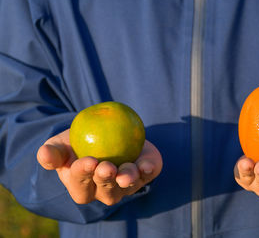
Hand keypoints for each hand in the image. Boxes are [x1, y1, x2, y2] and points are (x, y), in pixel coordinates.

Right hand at [37, 129, 162, 205]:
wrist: (105, 131)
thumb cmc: (77, 142)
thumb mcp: (61, 144)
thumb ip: (52, 152)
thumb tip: (44, 154)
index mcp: (82, 187)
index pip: (80, 185)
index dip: (83, 175)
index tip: (88, 161)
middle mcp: (105, 190)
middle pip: (106, 191)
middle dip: (105, 180)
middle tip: (106, 167)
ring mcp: (126, 185)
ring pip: (127, 187)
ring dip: (127, 179)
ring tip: (126, 171)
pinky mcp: (144, 173)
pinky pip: (148, 174)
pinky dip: (149, 170)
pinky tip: (147, 164)